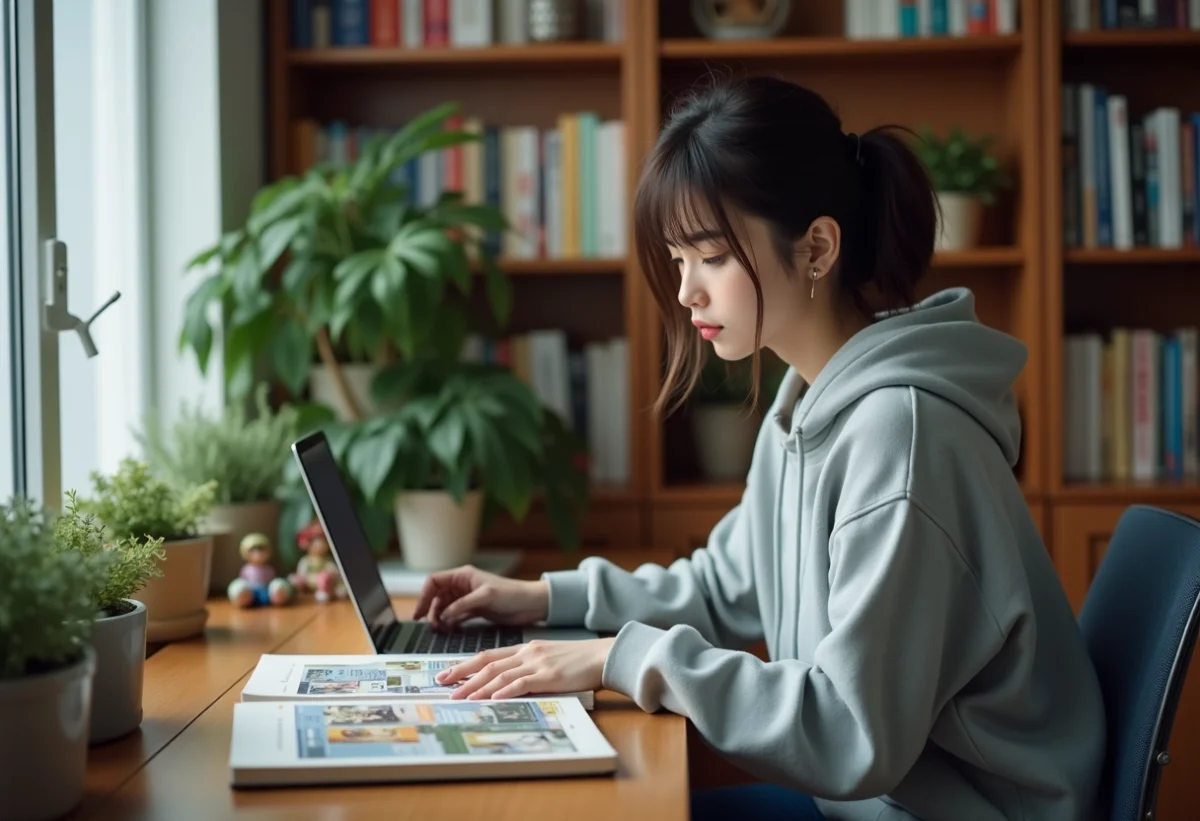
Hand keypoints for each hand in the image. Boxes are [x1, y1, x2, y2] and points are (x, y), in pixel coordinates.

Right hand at [412, 565, 548, 630]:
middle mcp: (462, 585)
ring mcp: (467, 598)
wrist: (531, 604)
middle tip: (432, 626)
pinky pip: (455, 616)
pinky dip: (450, 622)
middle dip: (431, 610)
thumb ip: (462, 604)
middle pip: (437, 596)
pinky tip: (449, 630)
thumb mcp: (485, 596)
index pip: (434, 581)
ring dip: (440, 618)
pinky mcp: (474, 610)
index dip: (424, 596)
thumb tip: (443, 615)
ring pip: (444, 607)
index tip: (419, 613)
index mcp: (463, 575)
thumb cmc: (511, 594)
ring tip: (440, 630)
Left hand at [436, 638, 615, 700]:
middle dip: (462, 675)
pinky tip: (492, 699)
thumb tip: (510, 684)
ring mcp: (537, 663)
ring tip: (460, 697)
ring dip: (477, 687)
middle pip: (488, 664)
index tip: (448, 674)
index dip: (466, 664)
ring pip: (500, 675)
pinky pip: (522, 684)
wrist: (603, 655)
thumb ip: (530, 667)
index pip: (489, 656)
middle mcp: (527, 653)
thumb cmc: (579, 660)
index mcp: (525, 649)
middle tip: (443, 686)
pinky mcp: (549, 675)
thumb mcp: (549, 658)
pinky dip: (504, 692)